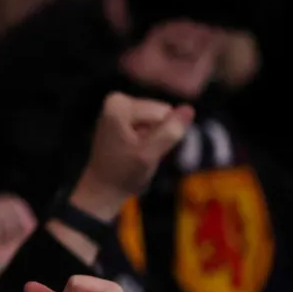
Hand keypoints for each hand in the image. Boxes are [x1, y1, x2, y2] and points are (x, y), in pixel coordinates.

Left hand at [71, 92, 193, 218]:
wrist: (102, 191)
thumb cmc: (123, 175)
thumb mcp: (149, 155)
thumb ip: (169, 132)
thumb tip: (189, 109)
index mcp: (120, 105)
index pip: (163, 112)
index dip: (162, 135)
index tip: (145, 151)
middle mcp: (117, 100)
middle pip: (159, 112)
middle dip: (157, 134)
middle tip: (143, 153)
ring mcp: (118, 107)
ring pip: (156, 118)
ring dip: (154, 137)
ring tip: (138, 153)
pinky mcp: (121, 116)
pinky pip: (148, 122)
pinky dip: (147, 137)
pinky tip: (135, 150)